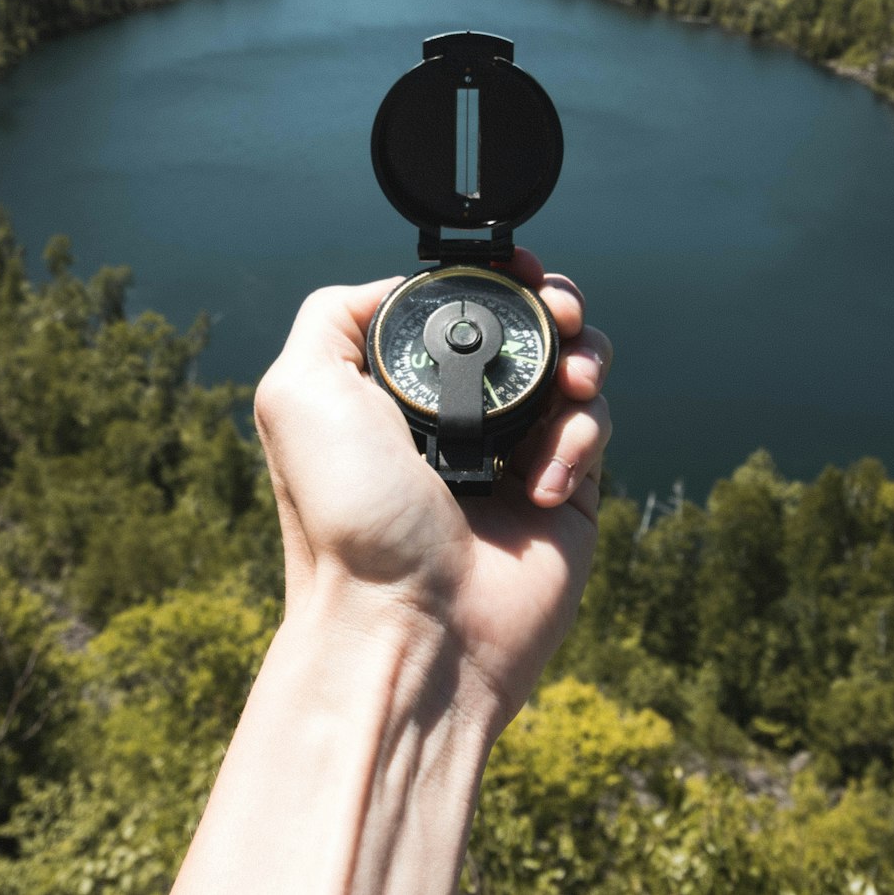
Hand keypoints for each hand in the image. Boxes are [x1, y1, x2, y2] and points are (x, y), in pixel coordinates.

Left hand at [254, 247, 612, 732]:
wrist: (410, 628)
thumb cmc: (351, 517)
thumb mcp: (298, 393)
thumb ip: (334, 317)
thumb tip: (400, 286)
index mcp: (400, 388)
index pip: (461, 308)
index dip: (496, 278)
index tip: (520, 266)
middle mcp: (460, 415)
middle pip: (530, 327)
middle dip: (556, 305)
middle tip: (559, 312)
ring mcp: (516, 453)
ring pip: (575, 368)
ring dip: (583, 357)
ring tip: (573, 380)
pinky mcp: (567, 497)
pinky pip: (595, 432)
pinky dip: (581, 438)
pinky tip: (544, 481)